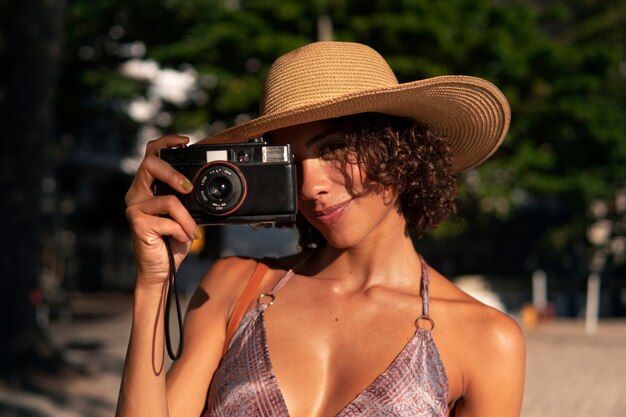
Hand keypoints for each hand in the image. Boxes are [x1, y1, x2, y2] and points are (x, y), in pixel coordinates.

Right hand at [125, 134, 199, 286]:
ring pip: (170, 200)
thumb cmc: (172, 241)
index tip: (185, 141)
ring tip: (189, 231)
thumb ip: (186, 198)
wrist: (161, 270)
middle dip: (174, 174)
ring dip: (187, 219)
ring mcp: (135, 208)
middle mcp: (137, 194)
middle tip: (188, 188)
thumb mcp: (184, 215)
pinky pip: (169, 221)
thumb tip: (200, 184)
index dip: (166, 142)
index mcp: (147, 187)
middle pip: (151, 165)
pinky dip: (181, 231)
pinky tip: (178, 239)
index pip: (151, 154)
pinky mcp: (137, 223)